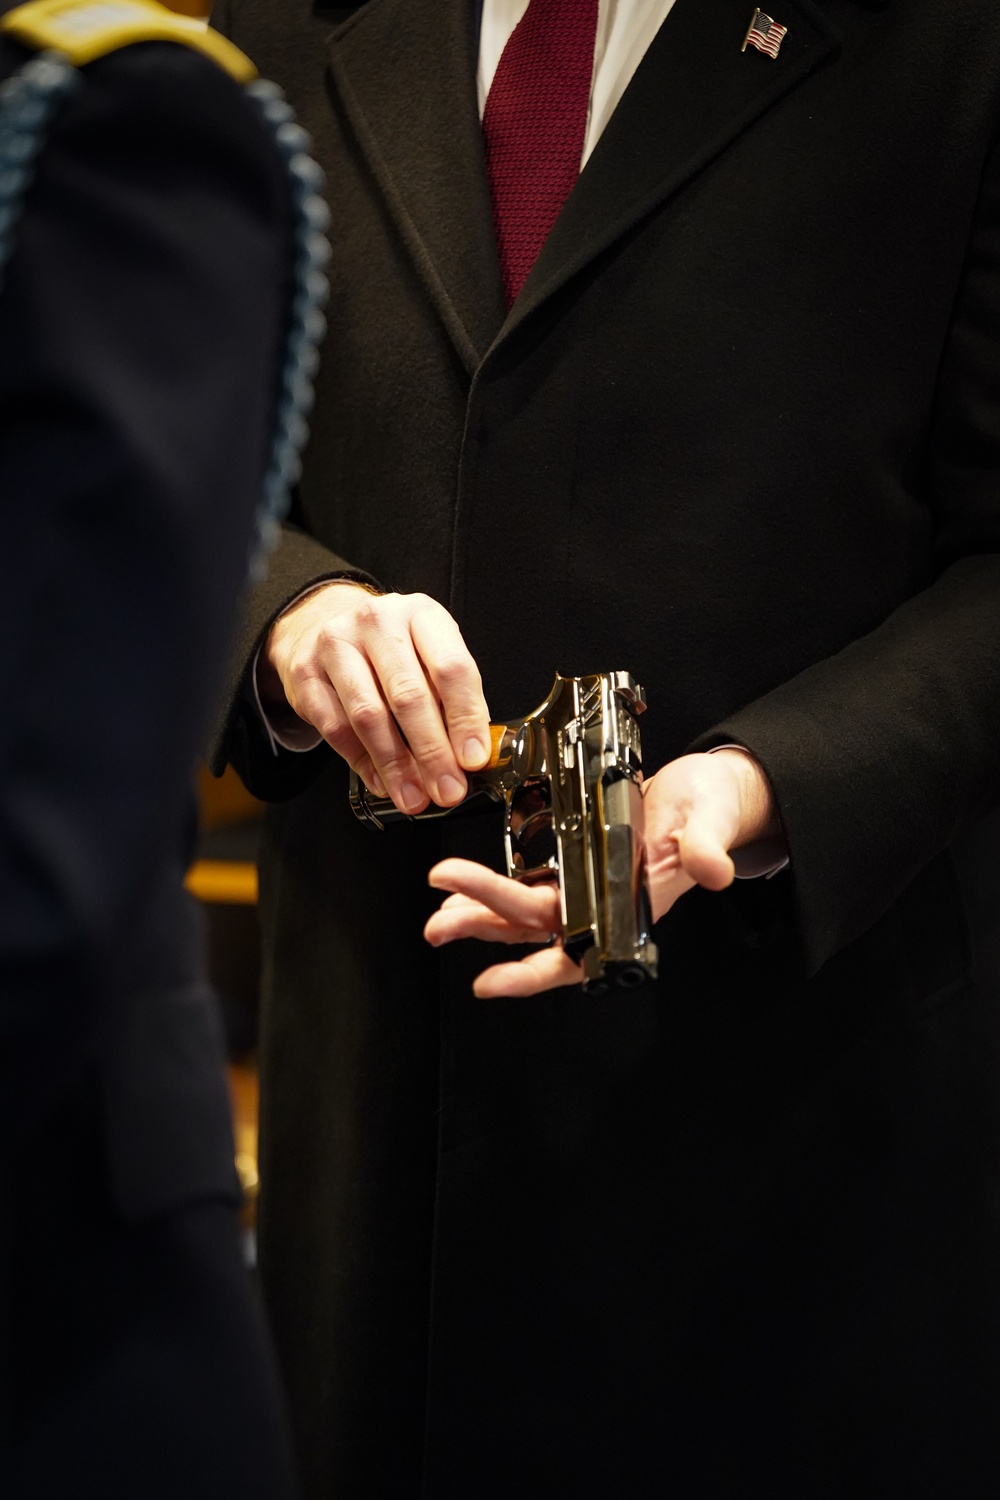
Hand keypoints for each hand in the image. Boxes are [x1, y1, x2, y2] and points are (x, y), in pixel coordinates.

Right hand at [258, 583, 490, 812]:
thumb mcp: (428, 652)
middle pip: (408, 694)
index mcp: (421, 614)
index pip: (451, 668)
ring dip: (395, 765)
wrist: (320, 622)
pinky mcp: (305, 673)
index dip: (465, 718)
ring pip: (368, 715)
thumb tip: (468, 755)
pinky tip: (382, 783)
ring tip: (414, 797)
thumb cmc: (389, 647)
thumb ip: (449, 696)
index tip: (473, 759)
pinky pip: (335, 727)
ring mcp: (336, 644)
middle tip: (447, 789)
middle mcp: (377, 622)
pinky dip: (362, 762)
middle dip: (432, 752)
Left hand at [423, 748, 779, 996]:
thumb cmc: (711, 809)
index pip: (579, 950)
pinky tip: (464, 892)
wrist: (710, 793)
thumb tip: (714, 869)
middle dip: (484, 924)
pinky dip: (495, 890)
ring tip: (440, 918)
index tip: (491, 981)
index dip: (535, 974)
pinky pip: (530, 886)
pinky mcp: (579, 863)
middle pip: (536, 928)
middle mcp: (606, 906)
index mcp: (634, 906)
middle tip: (439, 923)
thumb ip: (708, 847)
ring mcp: (590, 887)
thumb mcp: (711, 820)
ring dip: (480, 916)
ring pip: (525, 915)